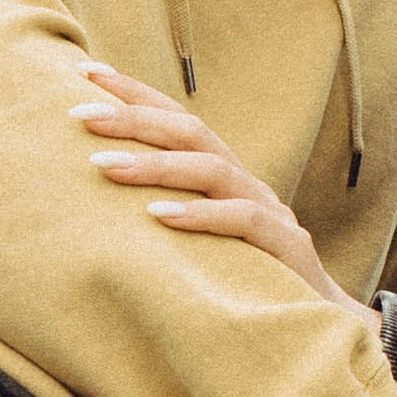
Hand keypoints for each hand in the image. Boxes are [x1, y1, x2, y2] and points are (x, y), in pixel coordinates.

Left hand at [72, 62, 372, 324]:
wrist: (318, 325)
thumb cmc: (243, 283)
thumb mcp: (197, 242)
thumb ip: (161, 214)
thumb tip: (91, 196)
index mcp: (222, 177)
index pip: (176, 120)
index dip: (134, 92)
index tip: (83, 71)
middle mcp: (245, 182)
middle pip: (191, 131)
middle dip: (133, 117)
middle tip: (77, 115)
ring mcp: (270, 210)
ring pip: (213, 170)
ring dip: (155, 165)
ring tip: (104, 166)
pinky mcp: (286, 247)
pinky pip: (244, 220)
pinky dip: (200, 216)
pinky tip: (159, 217)